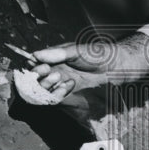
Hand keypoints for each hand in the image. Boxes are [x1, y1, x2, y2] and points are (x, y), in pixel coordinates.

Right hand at [31, 33, 148, 98]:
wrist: (116, 68)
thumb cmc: (97, 54)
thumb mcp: (77, 51)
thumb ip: (57, 53)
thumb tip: (36, 54)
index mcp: (52, 58)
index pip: (32, 63)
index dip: (32, 65)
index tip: (40, 65)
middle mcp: (53, 70)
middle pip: (33, 78)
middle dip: (38, 76)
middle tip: (50, 72)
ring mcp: (59, 84)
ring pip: (41, 90)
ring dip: (46, 86)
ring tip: (59, 78)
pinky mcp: (67, 95)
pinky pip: (53, 98)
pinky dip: (57, 94)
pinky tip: (70, 85)